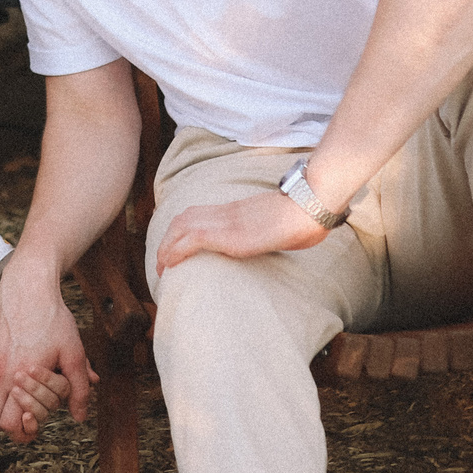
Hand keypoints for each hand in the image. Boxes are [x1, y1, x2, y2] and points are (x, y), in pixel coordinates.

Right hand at [0, 262, 93, 443]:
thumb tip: (79, 417)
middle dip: (7, 421)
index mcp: (22, 377)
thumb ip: (79, 388)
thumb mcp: (74, 352)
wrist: (28, 286)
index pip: (10, 424)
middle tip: (21, 412)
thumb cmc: (54, 319)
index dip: (21, 430)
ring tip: (10, 398)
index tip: (31, 423)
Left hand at [153, 190, 324, 272]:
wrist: (310, 205)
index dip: (183, 229)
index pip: (200, 214)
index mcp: (238, 211)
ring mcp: (226, 222)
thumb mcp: (285, 225)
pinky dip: (175, 251)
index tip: (177, 245)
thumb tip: (291, 237)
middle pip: (184, 218)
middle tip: (162, 260)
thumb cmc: (307, 216)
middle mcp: (226, 213)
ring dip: (167, 246)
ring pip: (181, 227)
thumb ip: (278, 232)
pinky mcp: (228, 235)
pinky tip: (169, 265)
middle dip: (168, 238)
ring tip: (162, 267)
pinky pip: (191, 240)